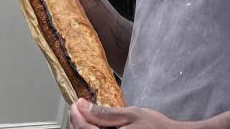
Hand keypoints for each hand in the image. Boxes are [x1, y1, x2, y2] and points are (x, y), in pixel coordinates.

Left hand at [68, 99, 191, 128]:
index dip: (76, 115)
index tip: (76, 103)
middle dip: (76, 122)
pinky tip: (94, 126)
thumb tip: (83, 106)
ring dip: (81, 128)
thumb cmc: (154, 127)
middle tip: (78, 108)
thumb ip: (105, 113)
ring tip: (84, 116)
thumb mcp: (131, 114)